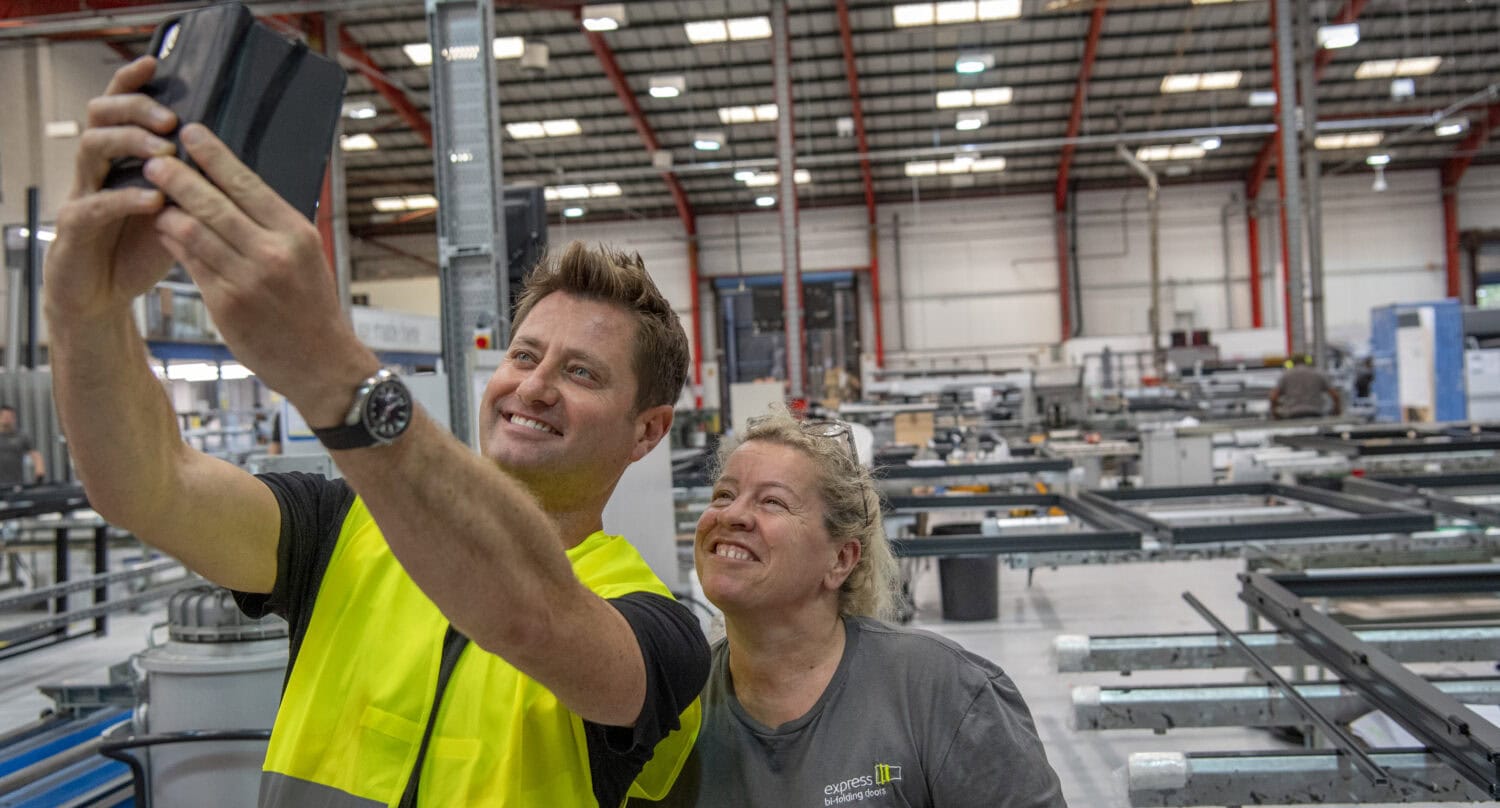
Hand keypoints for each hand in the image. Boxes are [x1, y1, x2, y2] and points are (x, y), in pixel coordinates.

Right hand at [44, 57, 178, 321]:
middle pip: (101, 115)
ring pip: (91, 148)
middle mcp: (98, 167)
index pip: (122, 107)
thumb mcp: (174, 210)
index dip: (132, 83)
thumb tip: (232, 158)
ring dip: (130, 144)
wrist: (103, 293)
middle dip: (135, 109)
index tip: (155, 64)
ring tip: (164, 154)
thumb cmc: (141, 249)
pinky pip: (92, 204)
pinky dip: (124, 198)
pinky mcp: (74, 227)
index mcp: (121, 157)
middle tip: (170, 120)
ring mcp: (82, 193)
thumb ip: (192, 184)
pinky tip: (152, 199)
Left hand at [144, 123, 376, 425]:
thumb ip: (272, 224)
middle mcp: (272, 253)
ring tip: (152, 194)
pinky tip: (164, 230)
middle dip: (179, 178)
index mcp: (296, 233)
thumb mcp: (306, 256)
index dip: (214, 156)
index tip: (191, 134)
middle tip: (155, 160)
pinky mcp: (226, 304)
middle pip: (214, 203)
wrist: (321, 362)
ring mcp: (247, 280)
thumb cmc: (311, 306)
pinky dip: (174, 243)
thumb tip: (233, 186)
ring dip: (168, 210)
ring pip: (194, 232)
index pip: (247, 183)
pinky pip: (190, 264)